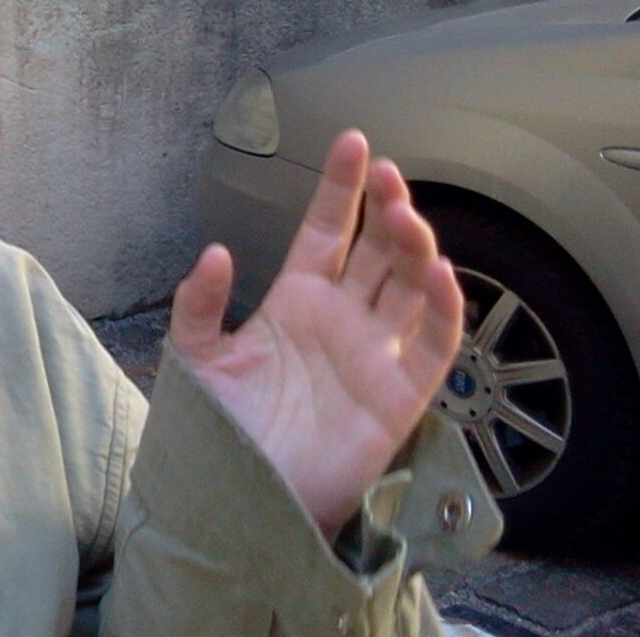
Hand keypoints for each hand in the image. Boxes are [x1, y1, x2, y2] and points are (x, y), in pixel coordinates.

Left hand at [170, 129, 463, 534]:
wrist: (244, 497)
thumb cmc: (221, 429)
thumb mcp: (195, 356)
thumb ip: (199, 303)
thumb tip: (215, 250)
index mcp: (296, 300)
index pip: (326, 230)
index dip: (341, 187)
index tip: (352, 142)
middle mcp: (342, 318)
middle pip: (377, 248)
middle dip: (386, 206)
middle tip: (388, 171)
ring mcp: (376, 352)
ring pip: (411, 284)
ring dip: (415, 246)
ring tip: (404, 213)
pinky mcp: (402, 392)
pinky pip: (435, 341)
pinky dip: (444, 305)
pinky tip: (436, 270)